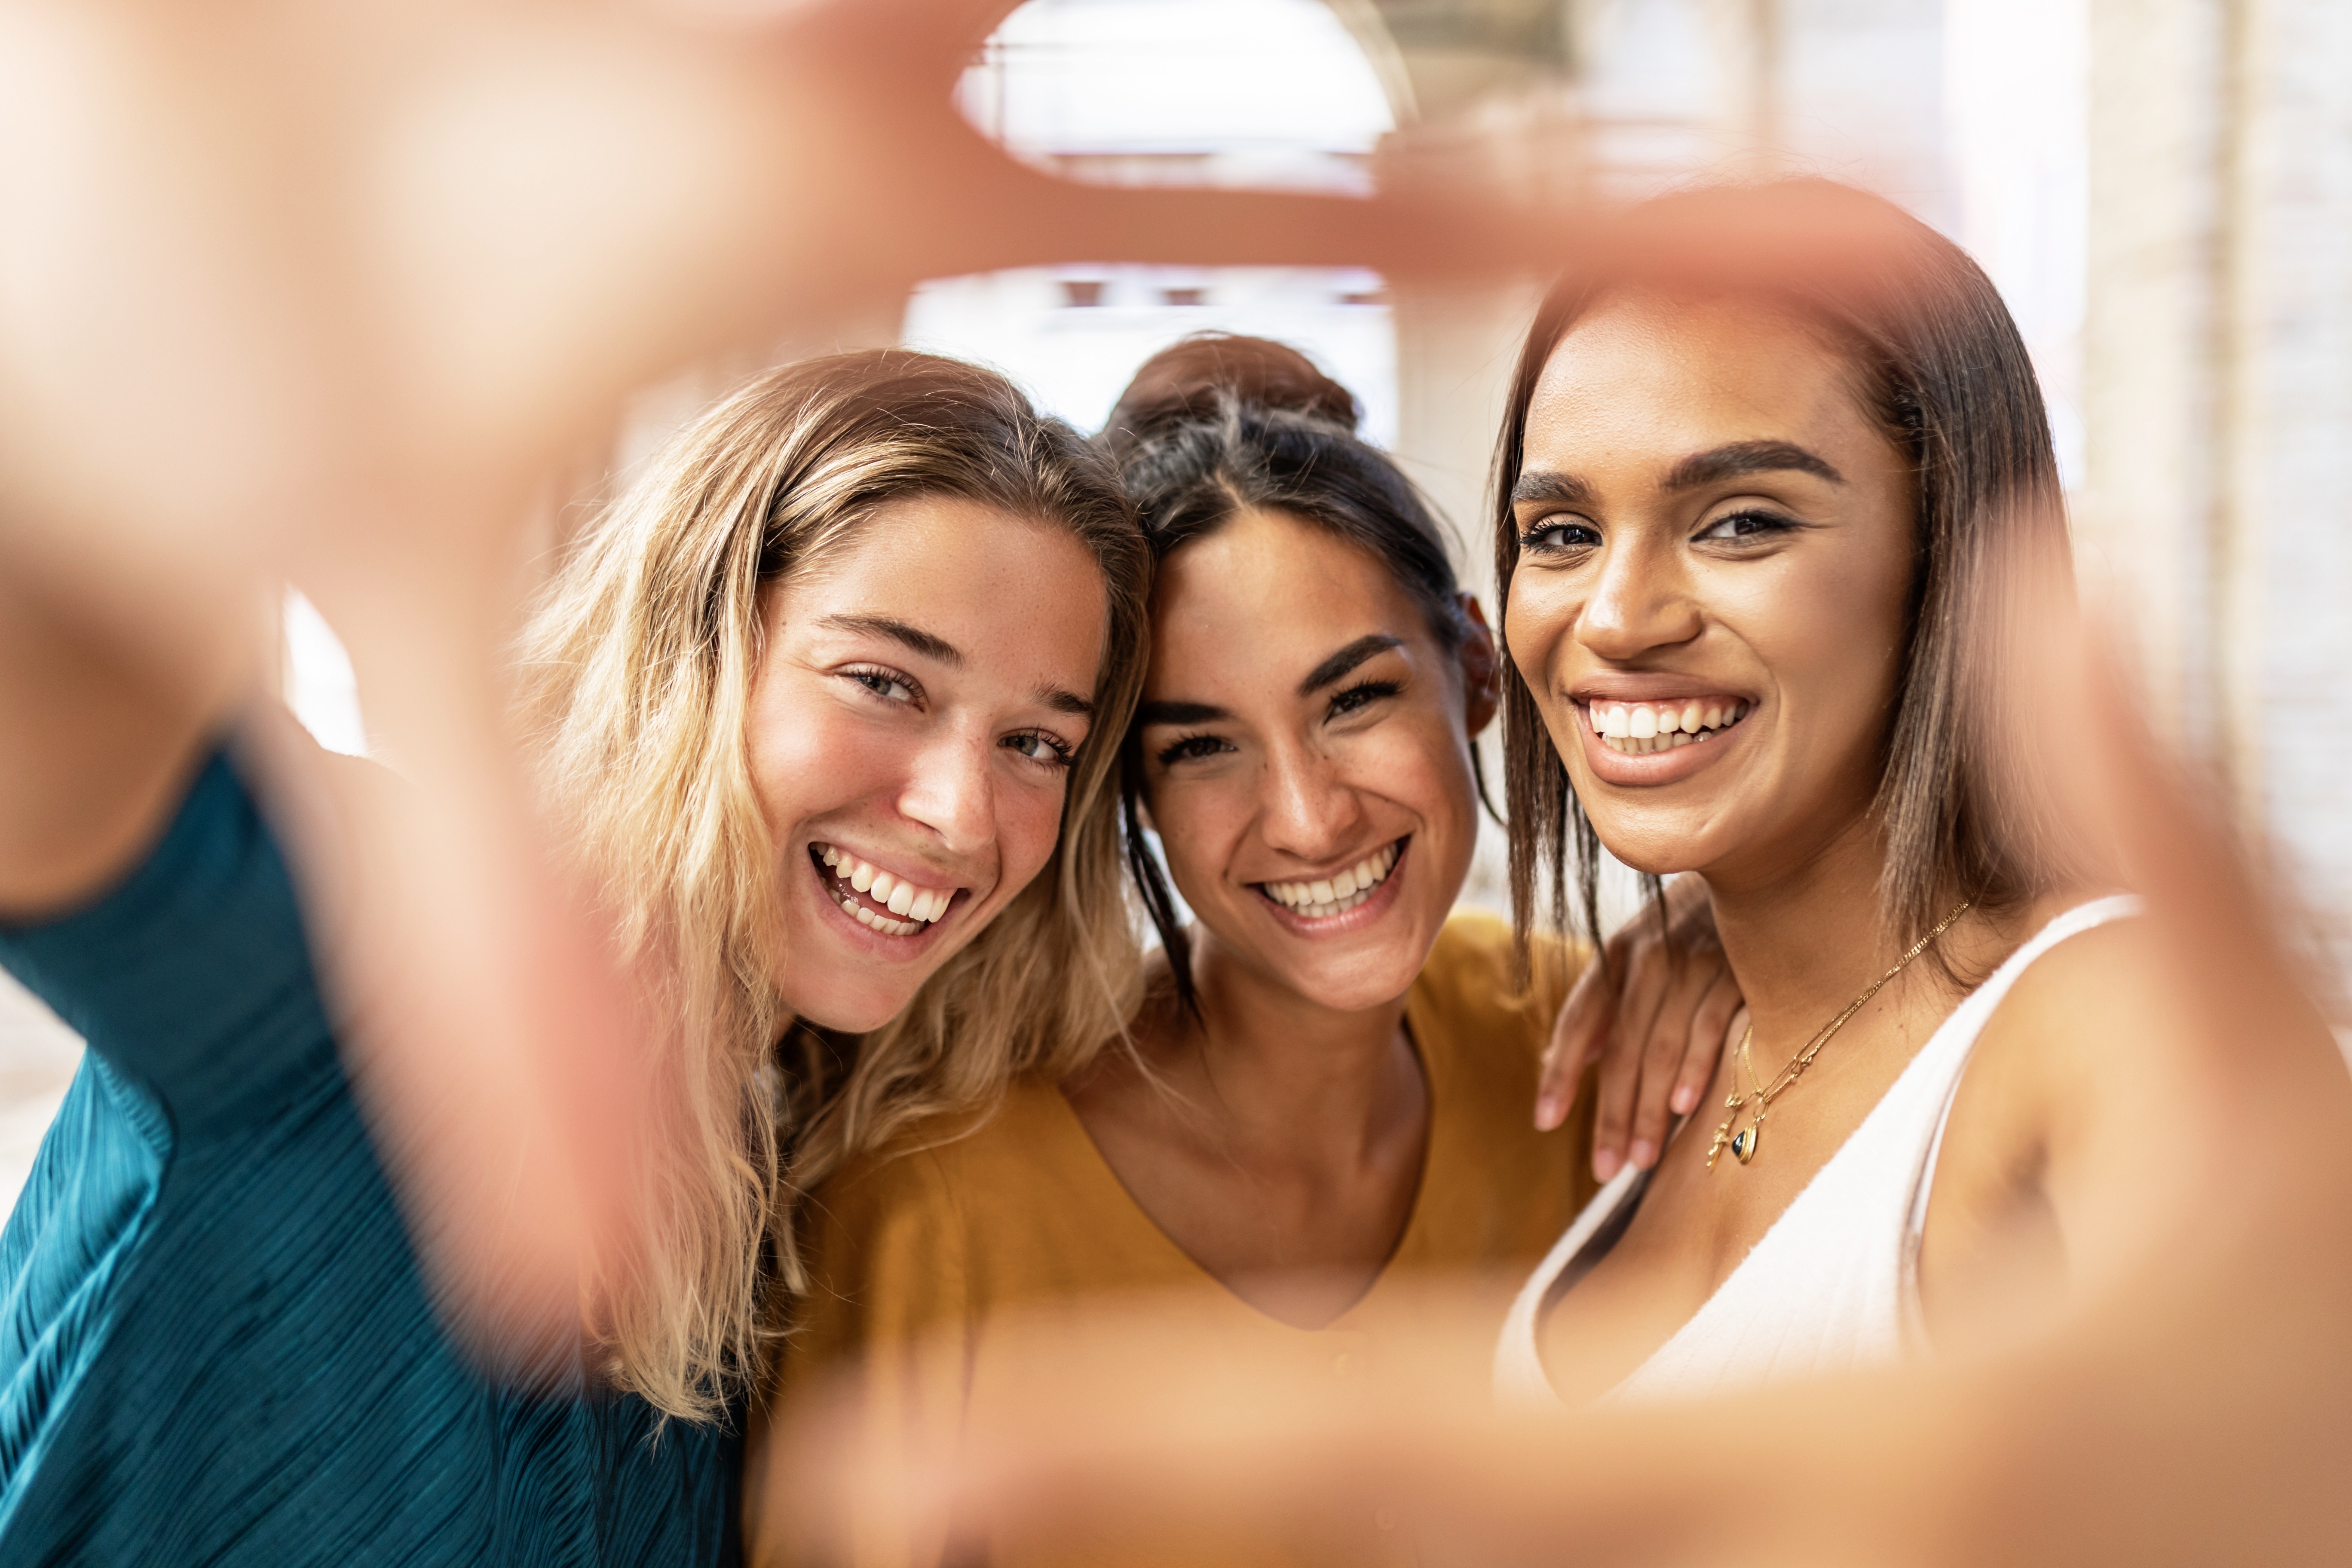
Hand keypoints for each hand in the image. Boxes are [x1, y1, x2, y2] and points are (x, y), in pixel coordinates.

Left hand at [1535, 876, 1742, 1182]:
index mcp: (1616, 958)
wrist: (1753, 871)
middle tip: (1604, 1168)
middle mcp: (1649, 959)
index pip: (1579, 1021)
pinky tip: (1682, 1108)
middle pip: (1620, 1048)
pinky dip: (1695, 1067)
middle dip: (1611, 1113)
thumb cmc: (1685, 931)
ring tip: (1639, 1159)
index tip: (1544, 1121)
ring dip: (1648, 1107)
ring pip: (1660, 1046)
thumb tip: (1567, 1069)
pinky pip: (1710, 1026)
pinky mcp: (1738, 972)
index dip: (1558, 1072)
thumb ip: (1603, 1011)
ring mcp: (1694, 964)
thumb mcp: (1636, 959)